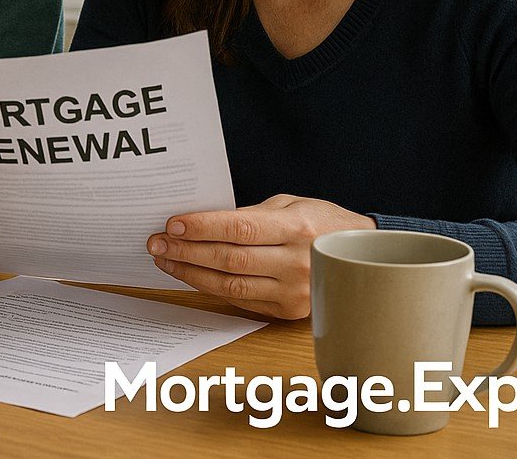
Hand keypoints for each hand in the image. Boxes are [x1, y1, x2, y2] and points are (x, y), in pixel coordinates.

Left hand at [147, 194, 375, 319]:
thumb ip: (250, 215)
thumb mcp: (290, 205)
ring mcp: (293, 291)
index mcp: (297, 229)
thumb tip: (202, 221)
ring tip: (165, 259)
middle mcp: (296, 263)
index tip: (172, 223)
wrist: (359, 256)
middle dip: (186, 250)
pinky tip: (190, 274)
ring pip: (229, 285)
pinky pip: (240, 300)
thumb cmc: (320, 222)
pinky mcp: (288, 311)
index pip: (239, 229)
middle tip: (156, 242)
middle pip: (229, 259)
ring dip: (190, 272)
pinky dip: (210, 287)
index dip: (202, 227)